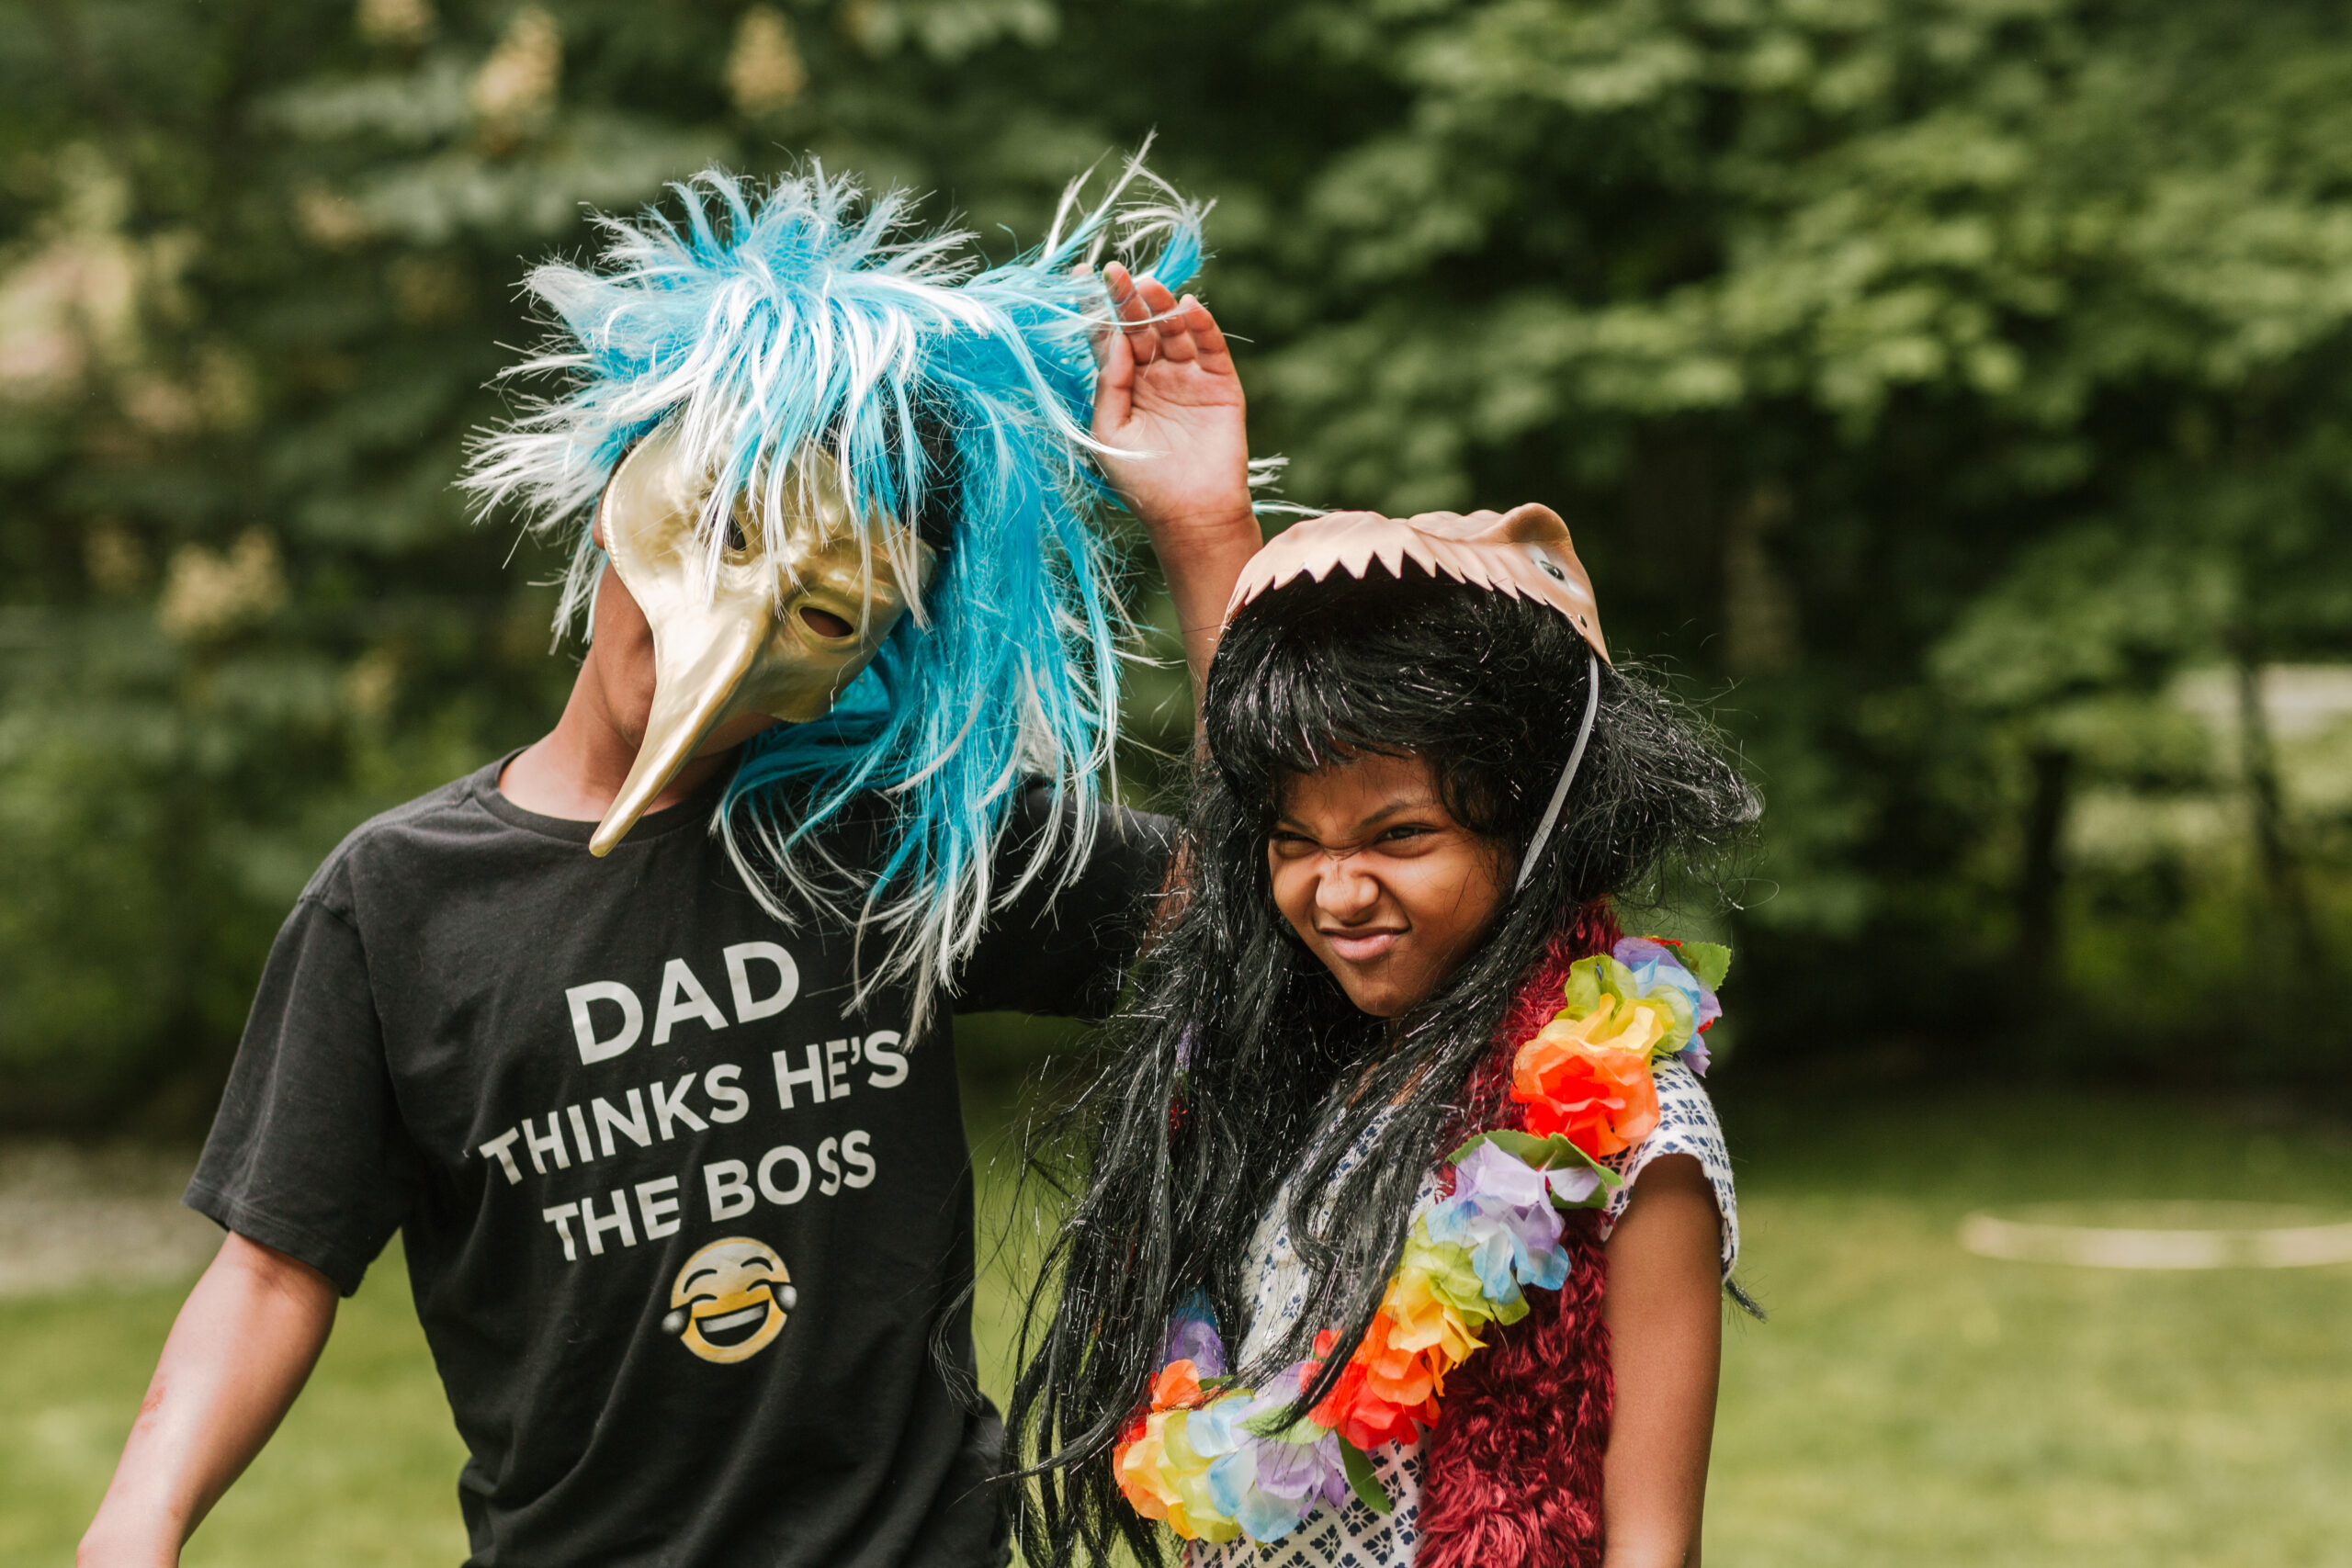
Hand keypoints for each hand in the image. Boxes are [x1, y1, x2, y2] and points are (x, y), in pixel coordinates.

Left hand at [1090, 262, 1252, 537]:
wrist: (1191, 515)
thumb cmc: (1142, 482)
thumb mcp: (1109, 433)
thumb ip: (1108, 386)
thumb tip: (1113, 341)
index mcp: (1124, 386)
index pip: (1108, 339)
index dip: (1095, 310)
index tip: (1078, 276)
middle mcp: (1155, 376)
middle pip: (1139, 328)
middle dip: (1127, 301)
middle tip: (1114, 272)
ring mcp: (1188, 378)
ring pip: (1173, 330)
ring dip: (1161, 306)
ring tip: (1148, 285)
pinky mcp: (1220, 385)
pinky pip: (1210, 347)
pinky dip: (1202, 326)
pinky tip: (1188, 306)